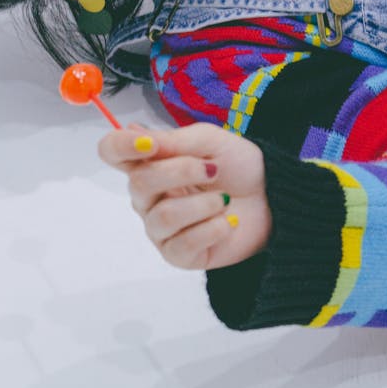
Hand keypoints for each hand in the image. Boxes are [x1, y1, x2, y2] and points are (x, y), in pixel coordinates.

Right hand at [98, 122, 271, 270]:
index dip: (120, 146)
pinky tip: (228, 221)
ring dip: (201, 204)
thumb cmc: (238, 165)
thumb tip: (134, 132)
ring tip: (223, 200)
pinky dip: (213, 228)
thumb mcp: (209, 140)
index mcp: (150, 161)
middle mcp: (148, 196)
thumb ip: (172, 141)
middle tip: (213, 170)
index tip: (151, 145)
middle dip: (180, 173)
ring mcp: (160, 227)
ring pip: (162, 217)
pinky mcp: (179, 255)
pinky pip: (182, 245)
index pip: (111, 151)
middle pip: (138, 184)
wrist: (274, 196)